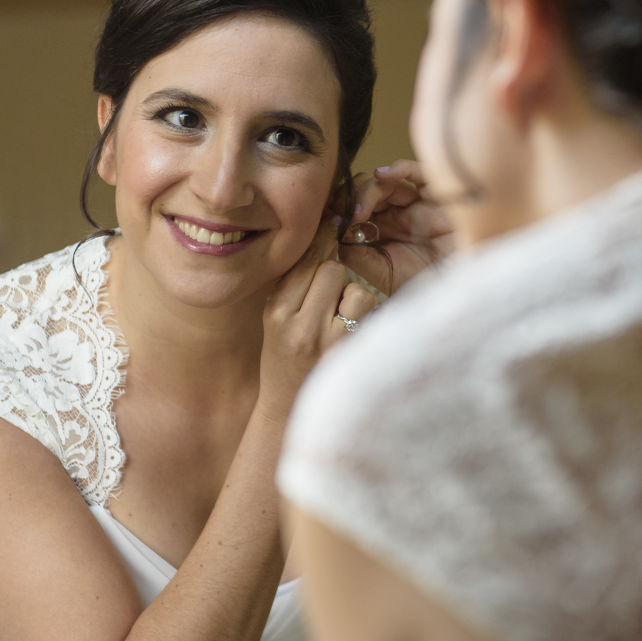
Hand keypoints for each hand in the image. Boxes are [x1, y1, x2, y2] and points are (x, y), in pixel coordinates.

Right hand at [257, 221, 376, 421]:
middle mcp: (296, 323)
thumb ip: (296, 284)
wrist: (290, 411)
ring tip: (340, 316)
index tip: (332, 229)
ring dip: (352, 295)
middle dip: (336, 274)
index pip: (302, 259)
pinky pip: (365, 308)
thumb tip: (326, 236)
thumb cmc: (287, 360)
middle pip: (329, 267)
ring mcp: (323, 339)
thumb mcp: (278, 320)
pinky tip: (352, 330)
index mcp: (275, 310)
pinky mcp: (348, 350)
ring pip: (352, 286)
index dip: (321, 242)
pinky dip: (363, 314)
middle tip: (332, 293)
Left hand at [339, 160, 454, 295]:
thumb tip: (334, 229)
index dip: (341, 208)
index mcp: (385, 231)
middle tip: (343, 215)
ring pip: (387, 182)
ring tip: (359, 210)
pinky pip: (417, 172)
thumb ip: (355, 253)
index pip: (357, 208)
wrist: (457, 290)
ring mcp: (418, 203)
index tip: (327, 217)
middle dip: (351, 198)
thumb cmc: (424, 285)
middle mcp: (400, 213)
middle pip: (368, 191)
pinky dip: (399, 168)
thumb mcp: (381, 272)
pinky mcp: (438, 196)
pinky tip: (382, 176)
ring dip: (368, 190)